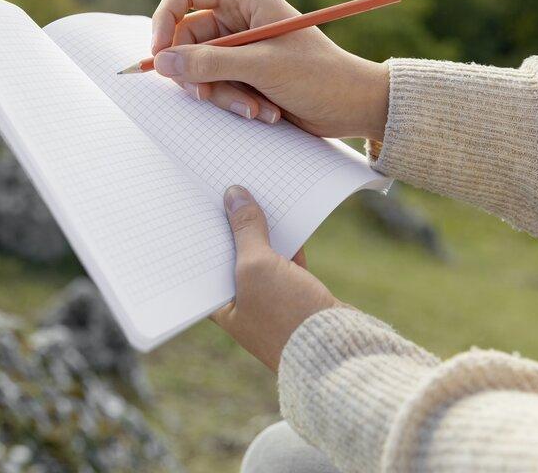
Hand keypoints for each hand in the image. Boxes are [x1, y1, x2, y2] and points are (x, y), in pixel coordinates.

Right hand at [150, 0, 388, 139]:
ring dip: (220, 93)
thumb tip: (162, 62)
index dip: (166, 18)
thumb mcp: (261, 67)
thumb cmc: (318, 77)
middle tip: (206, 95)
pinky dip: (232, 103)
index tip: (160, 53)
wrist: (354, 107)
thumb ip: (209, 63)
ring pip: (199, 68)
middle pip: (186, 38)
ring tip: (253, 108)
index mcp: (247, 0)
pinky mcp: (244, 76)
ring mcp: (240, 49)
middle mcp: (239, 20)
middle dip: (197, 72)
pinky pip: (216, 86)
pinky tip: (262, 112)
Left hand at [211, 185, 341, 371]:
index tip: (200, 203)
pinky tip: (288, 219)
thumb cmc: (286, 317)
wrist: (337, 347)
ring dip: (262, 232)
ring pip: (262, 258)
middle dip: (233, 227)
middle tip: (227, 191)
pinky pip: (286, 262)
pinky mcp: (298, 297)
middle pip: (233, 258)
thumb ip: (245, 229)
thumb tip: (234, 195)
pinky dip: (287, 243)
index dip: (203, 235)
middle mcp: (242, 306)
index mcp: (221, 308)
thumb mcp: (257, 265)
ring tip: (255, 197)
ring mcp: (271, 302)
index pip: (204, 265)